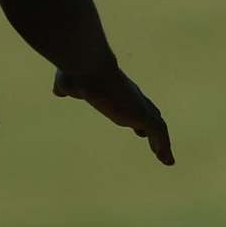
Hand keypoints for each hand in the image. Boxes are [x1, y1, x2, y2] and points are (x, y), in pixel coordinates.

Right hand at [53, 64, 173, 165]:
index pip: (131, 104)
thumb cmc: (78, 72)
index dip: (136, 115)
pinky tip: (167, 159)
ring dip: (162, 142)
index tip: (139, 127)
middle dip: (151, 126)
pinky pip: (159, 133)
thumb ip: (66, 87)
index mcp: (117, 90)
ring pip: (157, 125)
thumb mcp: (68, 82)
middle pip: (148, 113)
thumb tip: (58, 91)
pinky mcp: (142, 115)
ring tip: (166, 158)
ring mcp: (138, 106)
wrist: (87, 67)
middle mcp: (132, 97)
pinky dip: (164, 145)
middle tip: (154, 139)